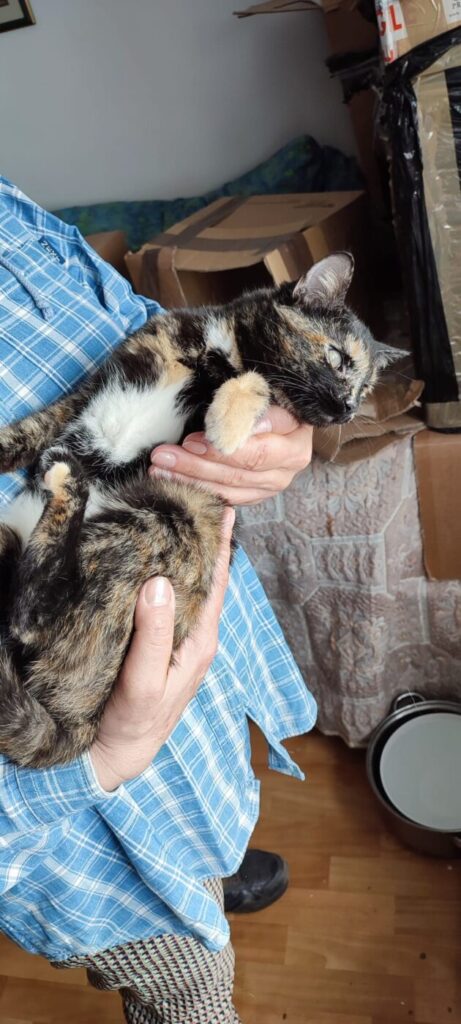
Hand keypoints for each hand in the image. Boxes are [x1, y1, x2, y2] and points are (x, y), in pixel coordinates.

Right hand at [89, 507, 234, 790]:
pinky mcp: (161, 644)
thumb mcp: (144, 680)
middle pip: (206, 579)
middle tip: (198, 502)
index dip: (221, 546)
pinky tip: (156, 560)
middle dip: (205, 541)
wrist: (120, 754)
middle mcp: (196, 636)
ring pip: (188, 588)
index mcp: (201, 640)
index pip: (217, 583)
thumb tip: (161, 581)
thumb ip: (153, 634)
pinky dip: (167, 574)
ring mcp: (180, 640)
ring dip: (187, 555)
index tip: (226, 510)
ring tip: (179, 519)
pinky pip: (170, 601)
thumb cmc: (135, 721)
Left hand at [148, 406, 312, 505]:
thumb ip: (251, 402)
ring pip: (230, 487)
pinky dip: (198, 490)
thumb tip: (236, 416)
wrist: (282, 419)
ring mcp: (273, 485)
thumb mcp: (264, 392)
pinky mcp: (257, 495)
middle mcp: (289, 466)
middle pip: (241, 470)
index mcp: (295, 439)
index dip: (223, 446)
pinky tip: (171, 482)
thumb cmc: (267, 398)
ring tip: (159, 469)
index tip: (190, 440)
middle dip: (197, 464)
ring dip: (191, 479)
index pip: (259, 447)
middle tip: (163, 456)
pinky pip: (226, 498)